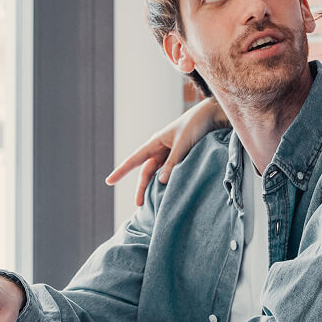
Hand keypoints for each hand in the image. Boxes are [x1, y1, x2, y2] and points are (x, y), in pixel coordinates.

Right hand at [105, 97, 226, 205]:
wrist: (212, 115)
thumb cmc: (195, 125)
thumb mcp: (183, 144)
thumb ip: (173, 163)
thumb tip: (161, 182)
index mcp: (156, 142)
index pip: (134, 160)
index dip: (121, 171)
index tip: (108, 181)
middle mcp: (160, 149)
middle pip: (147, 172)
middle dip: (142, 188)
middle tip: (139, 205)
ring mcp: (170, 154)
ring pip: (159, 174)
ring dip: (157, 186)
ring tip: (156, 203)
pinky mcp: (181, 158)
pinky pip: (171, 172)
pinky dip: (170, 182)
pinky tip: (170, 192)